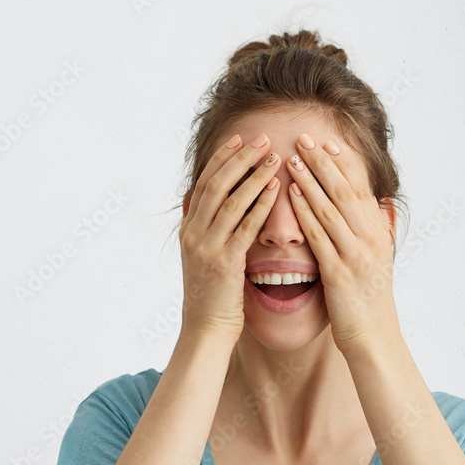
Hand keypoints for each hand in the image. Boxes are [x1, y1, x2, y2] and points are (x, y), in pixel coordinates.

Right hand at [178, 133, 282, 344]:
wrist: (206, 326)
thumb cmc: (212, 292)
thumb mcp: (199, 254)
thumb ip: (200, 226)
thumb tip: (197, 199)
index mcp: (189, 228)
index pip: (204, 182)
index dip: (223, 158)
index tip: (240, 138)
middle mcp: (194, 233)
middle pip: (216, 184)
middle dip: (240, 158)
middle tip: (261, 138)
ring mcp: (206, 247)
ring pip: (230, 200)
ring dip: (254, 176)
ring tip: (273, 157)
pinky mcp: (224, 262)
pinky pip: (244, 226)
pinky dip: (260, 205)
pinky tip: (275, 189)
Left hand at [286, 132, 400, 352]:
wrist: (374, 337)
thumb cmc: (370, 301)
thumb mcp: (377, 260)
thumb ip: (373, 232)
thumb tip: (374, 207)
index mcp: (378, 233)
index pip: (360, 189)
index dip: (343, 164)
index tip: (327, 142)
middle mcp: (370, 239)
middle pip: (345, 191)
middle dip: (324, 162)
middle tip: (305, 138)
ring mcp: (356, 255)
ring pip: (331, 208)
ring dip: (310, 180)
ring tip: (292, 158)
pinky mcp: (340, 273)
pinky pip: (320, 236)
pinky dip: (305, 212)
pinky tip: (290, 195)